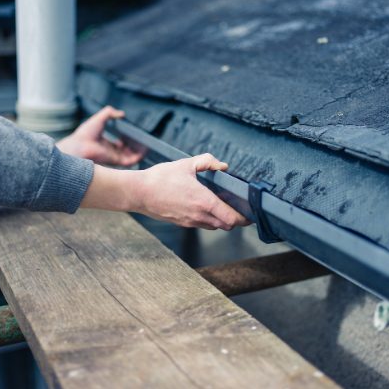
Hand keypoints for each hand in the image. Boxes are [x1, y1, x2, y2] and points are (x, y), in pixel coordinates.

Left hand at [57, 106, 143, 165]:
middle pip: (126, 151)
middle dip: (135, 147)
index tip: (133, 135)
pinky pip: (130, 161)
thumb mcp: (100, 118)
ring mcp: (113, 157)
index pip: (119, 145)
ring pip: (130, 157)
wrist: (79, 145)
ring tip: (147, 145)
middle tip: (143, 141)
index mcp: (104, 144)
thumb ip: (110, 113)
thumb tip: (121, 114)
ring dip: (139, 152)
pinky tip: (144, 150)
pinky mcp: (116, 161)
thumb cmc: (86, 133)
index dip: (127, 140)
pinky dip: (138, 157)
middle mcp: (110, 152)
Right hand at [134, 153, 250, 229]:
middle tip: (239, 208)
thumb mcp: (186, 164)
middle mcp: (199, 215)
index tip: (250, 212)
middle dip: (236, 219)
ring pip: (214, 226)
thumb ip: (207, 162)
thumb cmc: (160, 178)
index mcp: (203, 201)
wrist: (138, 193)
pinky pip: (202, 225)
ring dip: (222, 220)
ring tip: (223, 206)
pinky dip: (209, 219)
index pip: (232, 218)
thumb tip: (223, 166)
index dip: (244, 218)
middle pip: (226, 225)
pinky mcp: (182, 223)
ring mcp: (190, 222)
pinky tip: (205, 207)